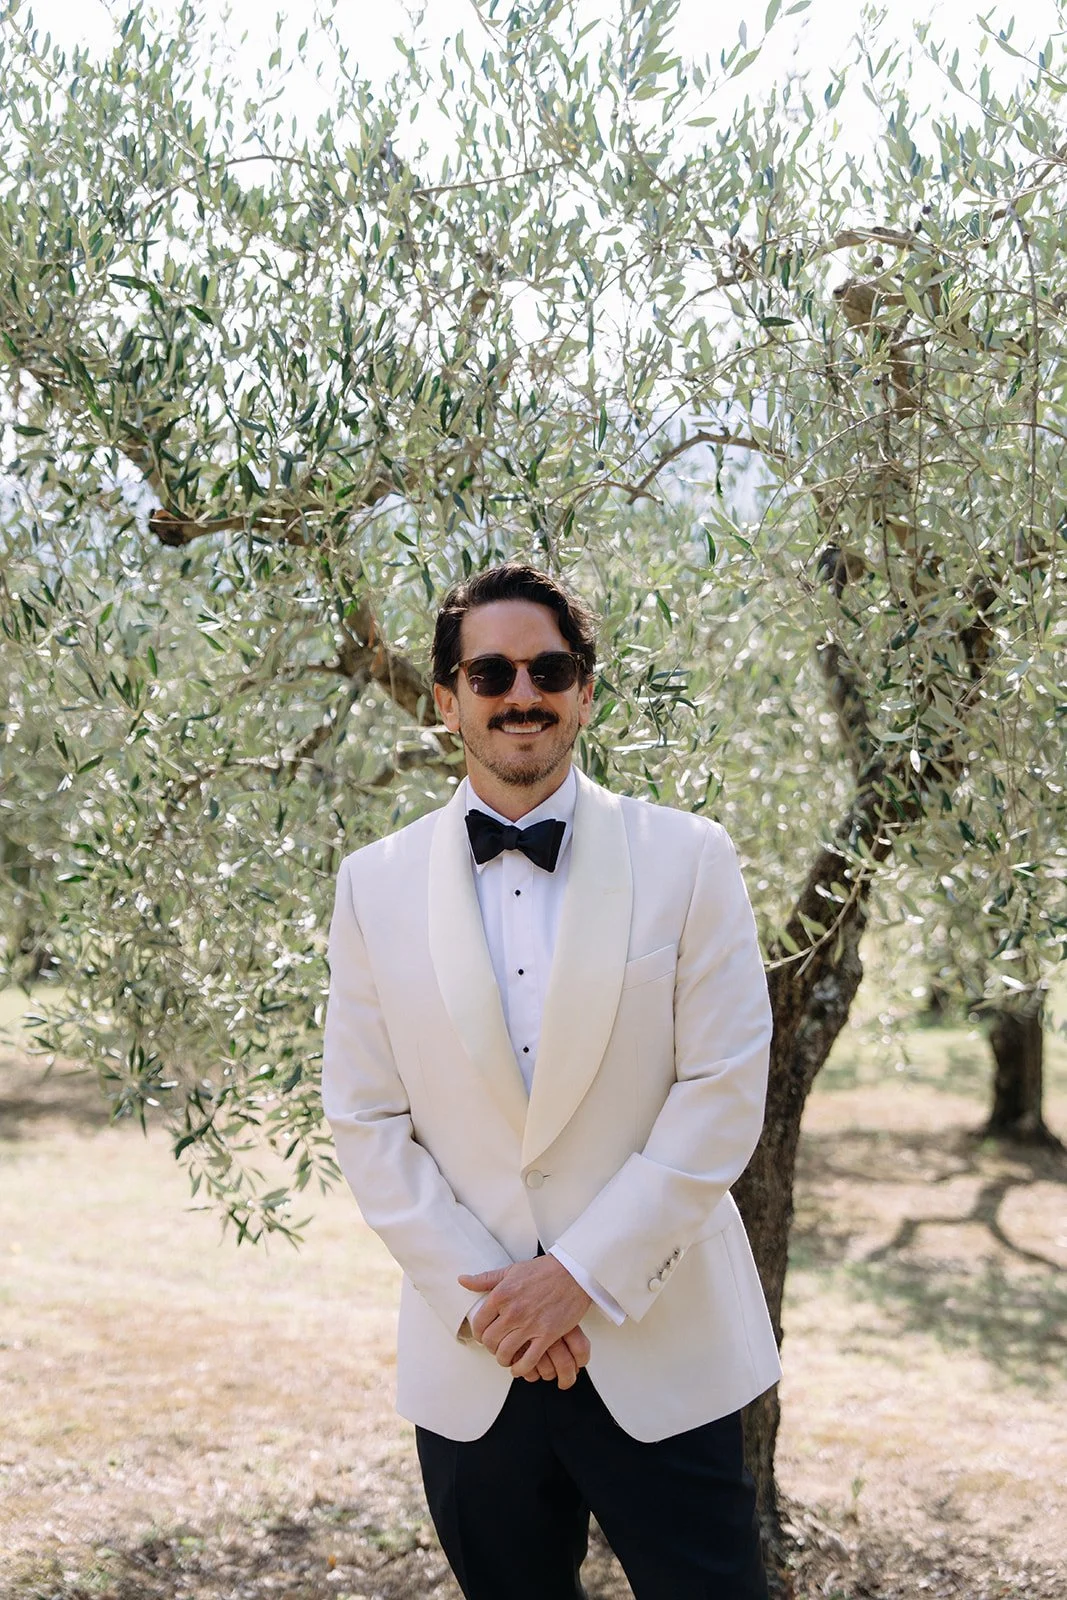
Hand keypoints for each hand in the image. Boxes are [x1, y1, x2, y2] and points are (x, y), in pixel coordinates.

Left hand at [458, 1256, 591, 1383]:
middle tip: (496, 1347)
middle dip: (491, 1348)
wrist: (573, 1271)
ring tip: (507, 1358)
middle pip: (490, 1341)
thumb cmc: (543, 1270)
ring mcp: (530, 1324)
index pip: (479, 1323)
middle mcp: (512, 1311)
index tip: (484, 1336)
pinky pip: (528, 1360)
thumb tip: (462, 1280)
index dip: (479, 1334)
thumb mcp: (511, 1270)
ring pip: (506, 1353)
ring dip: (504, 1360)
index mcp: (501, 1294)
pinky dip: (521, 1368)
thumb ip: (485, 1279)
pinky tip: (520, 1367)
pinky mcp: (547, 1334)